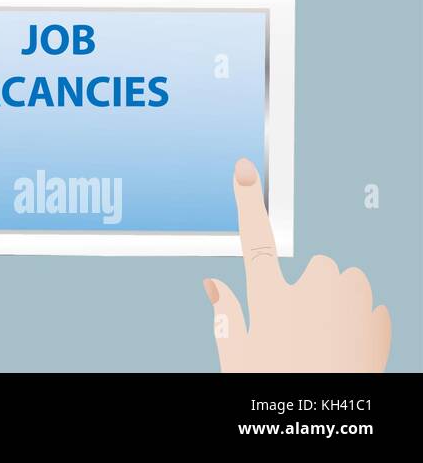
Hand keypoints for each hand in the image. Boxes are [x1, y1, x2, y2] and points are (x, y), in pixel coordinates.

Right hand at [203, 158, 390, 371]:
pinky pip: (374, 310)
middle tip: (302, 323)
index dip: (247, 200)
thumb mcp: (238, 361)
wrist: (323, 426)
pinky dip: (364, 324)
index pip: (253, 240)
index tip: (244, 167)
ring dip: (342, 300)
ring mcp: (351, 308)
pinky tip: (350, 351)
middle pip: (319, 266)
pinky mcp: (380, 325)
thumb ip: (227, 317)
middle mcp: (313, 294)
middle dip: (314, 285)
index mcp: (271, 300)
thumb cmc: (276, 392)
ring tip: (330, 337)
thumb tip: (212, 284)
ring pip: (351, 282)